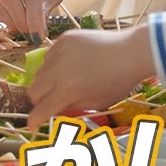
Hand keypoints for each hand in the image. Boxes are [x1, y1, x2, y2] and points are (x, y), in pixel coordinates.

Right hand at [27, 25, 154, 129]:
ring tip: (64, 81)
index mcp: (68, 90)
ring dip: (46, 81)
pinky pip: (49, 55)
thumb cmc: (118, 82)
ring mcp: (60, 51)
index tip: (33, 127)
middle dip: (39, 101)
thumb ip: (72, 108)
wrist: (132, 52)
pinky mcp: (64, 38)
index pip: (40, 111)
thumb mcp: (96, 103)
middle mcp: (58, 71)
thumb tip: (56, 111)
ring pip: (40, 71)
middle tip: (50, 102)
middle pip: (33, 91)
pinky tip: (70, 64)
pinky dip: (54, 63)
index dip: (34, 122)